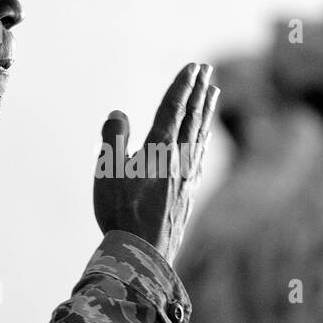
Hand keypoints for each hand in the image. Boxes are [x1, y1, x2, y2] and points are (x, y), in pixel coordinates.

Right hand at [93, 63, 218, 264]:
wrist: (143, 255)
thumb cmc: (121, 214)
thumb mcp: (108, 172)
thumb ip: (113, 139)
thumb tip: (118, 113)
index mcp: (160, 150)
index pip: (173, 110)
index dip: (182, 86)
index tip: (193, 66)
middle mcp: (179, 160)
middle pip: (192, 119)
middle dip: (199, 92)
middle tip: (207, 71)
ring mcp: (186, 178)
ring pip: (199, 137)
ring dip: (205, 112)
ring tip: (213, 94)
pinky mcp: (186, 195)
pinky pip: (199, 158)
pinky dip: (202, 141)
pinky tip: (203, 141)